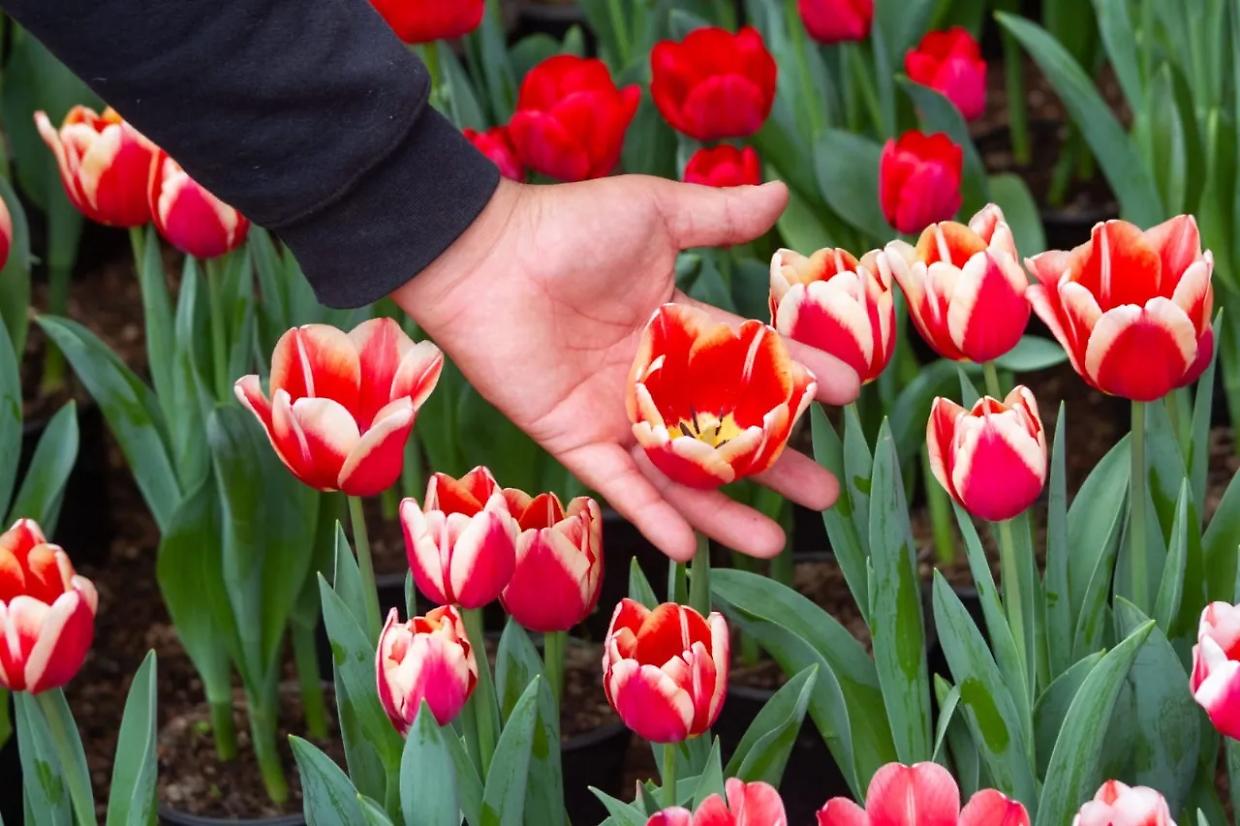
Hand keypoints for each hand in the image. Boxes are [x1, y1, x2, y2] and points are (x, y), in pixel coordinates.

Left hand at [392, 175, 859, 561]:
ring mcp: (614, 413)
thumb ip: (719, 217)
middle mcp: (651, 378)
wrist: (483, 258)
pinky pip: (619, 485)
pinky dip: (651, 514)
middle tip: (825, 495)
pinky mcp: (573, 439)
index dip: (796, 380)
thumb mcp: (654, 214)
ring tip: (774, 541)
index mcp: (675, 327)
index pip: (749, 362)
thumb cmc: (566, 227)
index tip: (847, 397)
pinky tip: (689, 547)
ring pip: (677, 472)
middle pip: (723, 432)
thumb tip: (784, 195)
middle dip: (774, 463)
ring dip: (722, 509)